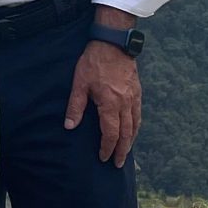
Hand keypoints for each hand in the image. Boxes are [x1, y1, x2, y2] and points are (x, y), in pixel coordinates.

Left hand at [65, 40, 140, 167]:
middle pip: (126, 133)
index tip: (103, 157)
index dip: (107, 147)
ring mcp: (133, 97)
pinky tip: (132, 131)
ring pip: (135, 125)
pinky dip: (136, 127)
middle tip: (118, 164)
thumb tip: (69, 126)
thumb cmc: (94, 62)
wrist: (113, 43)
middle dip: (122, 150)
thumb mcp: (79, 83)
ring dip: (130, 141)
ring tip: (126, 152)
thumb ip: (75, 106)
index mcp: (110, 103)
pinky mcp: (137, 91)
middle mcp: (125, 103)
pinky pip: (139, 114)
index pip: (111, 133)